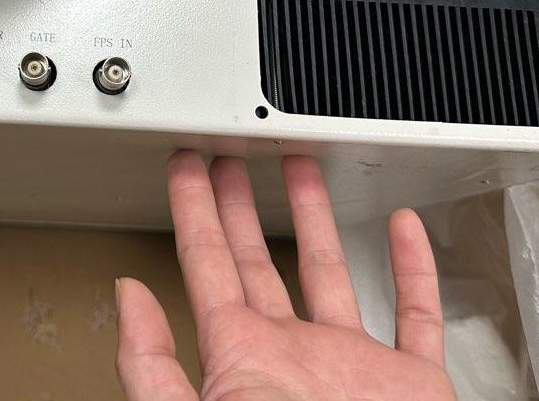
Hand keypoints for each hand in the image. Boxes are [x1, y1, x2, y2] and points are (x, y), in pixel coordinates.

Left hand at [116, 153, 456, 400]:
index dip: (192, 211)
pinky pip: (414, 314)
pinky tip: (400, 228)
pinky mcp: (409, 384)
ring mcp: (351, 367)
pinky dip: (413, 268)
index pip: (207, 266)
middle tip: (229, 159)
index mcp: (242, 361)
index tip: (183, 167)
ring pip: (330, 273)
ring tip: (298, 172)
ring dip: (315, 220)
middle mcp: (292, 358)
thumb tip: (124, 298)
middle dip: (240, 206)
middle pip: (257, 261)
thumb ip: (152, 369)